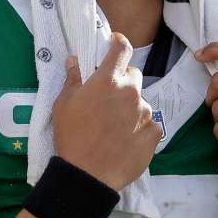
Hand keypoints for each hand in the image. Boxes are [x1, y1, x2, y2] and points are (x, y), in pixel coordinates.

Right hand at [53, 33, 159, 190]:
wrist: (87, 175)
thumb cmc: (71, 137)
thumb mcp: (63, 104)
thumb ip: (73, 79)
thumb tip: (75, 60)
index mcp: (107, 80)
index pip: (122, 48)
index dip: (119, 42)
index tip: (115, 44)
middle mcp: (130, 92)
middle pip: (133, 75)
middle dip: (123, 81)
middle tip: (108, 98)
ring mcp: (145, 113)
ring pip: (141, 102)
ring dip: (131, 108)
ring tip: (114, 127)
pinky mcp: (154, 133)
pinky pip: (150, 124)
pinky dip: (141, 128)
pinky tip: (126, 140)